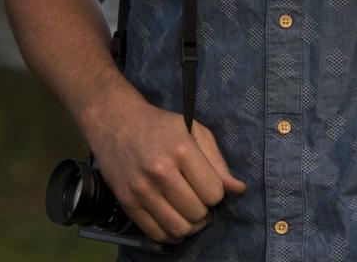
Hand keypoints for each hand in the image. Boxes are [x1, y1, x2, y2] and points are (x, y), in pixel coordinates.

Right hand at [90, 99, 245, 243]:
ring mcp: (141, 189)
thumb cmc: (161, 126)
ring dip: (190, 225)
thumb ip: (217, 162)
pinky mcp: (127, 203)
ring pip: (179, 229)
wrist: (117, 123)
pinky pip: (157, 234)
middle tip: (199, 198)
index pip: (214, 193)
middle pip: (197, 213)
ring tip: (189, 211)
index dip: (216, 192)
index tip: (208, 183)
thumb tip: (239, 190)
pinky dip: (171, 233)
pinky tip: (174, 219)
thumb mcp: (194, 131)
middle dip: (204, 209)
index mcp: (182, 149)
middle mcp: (160, 171)